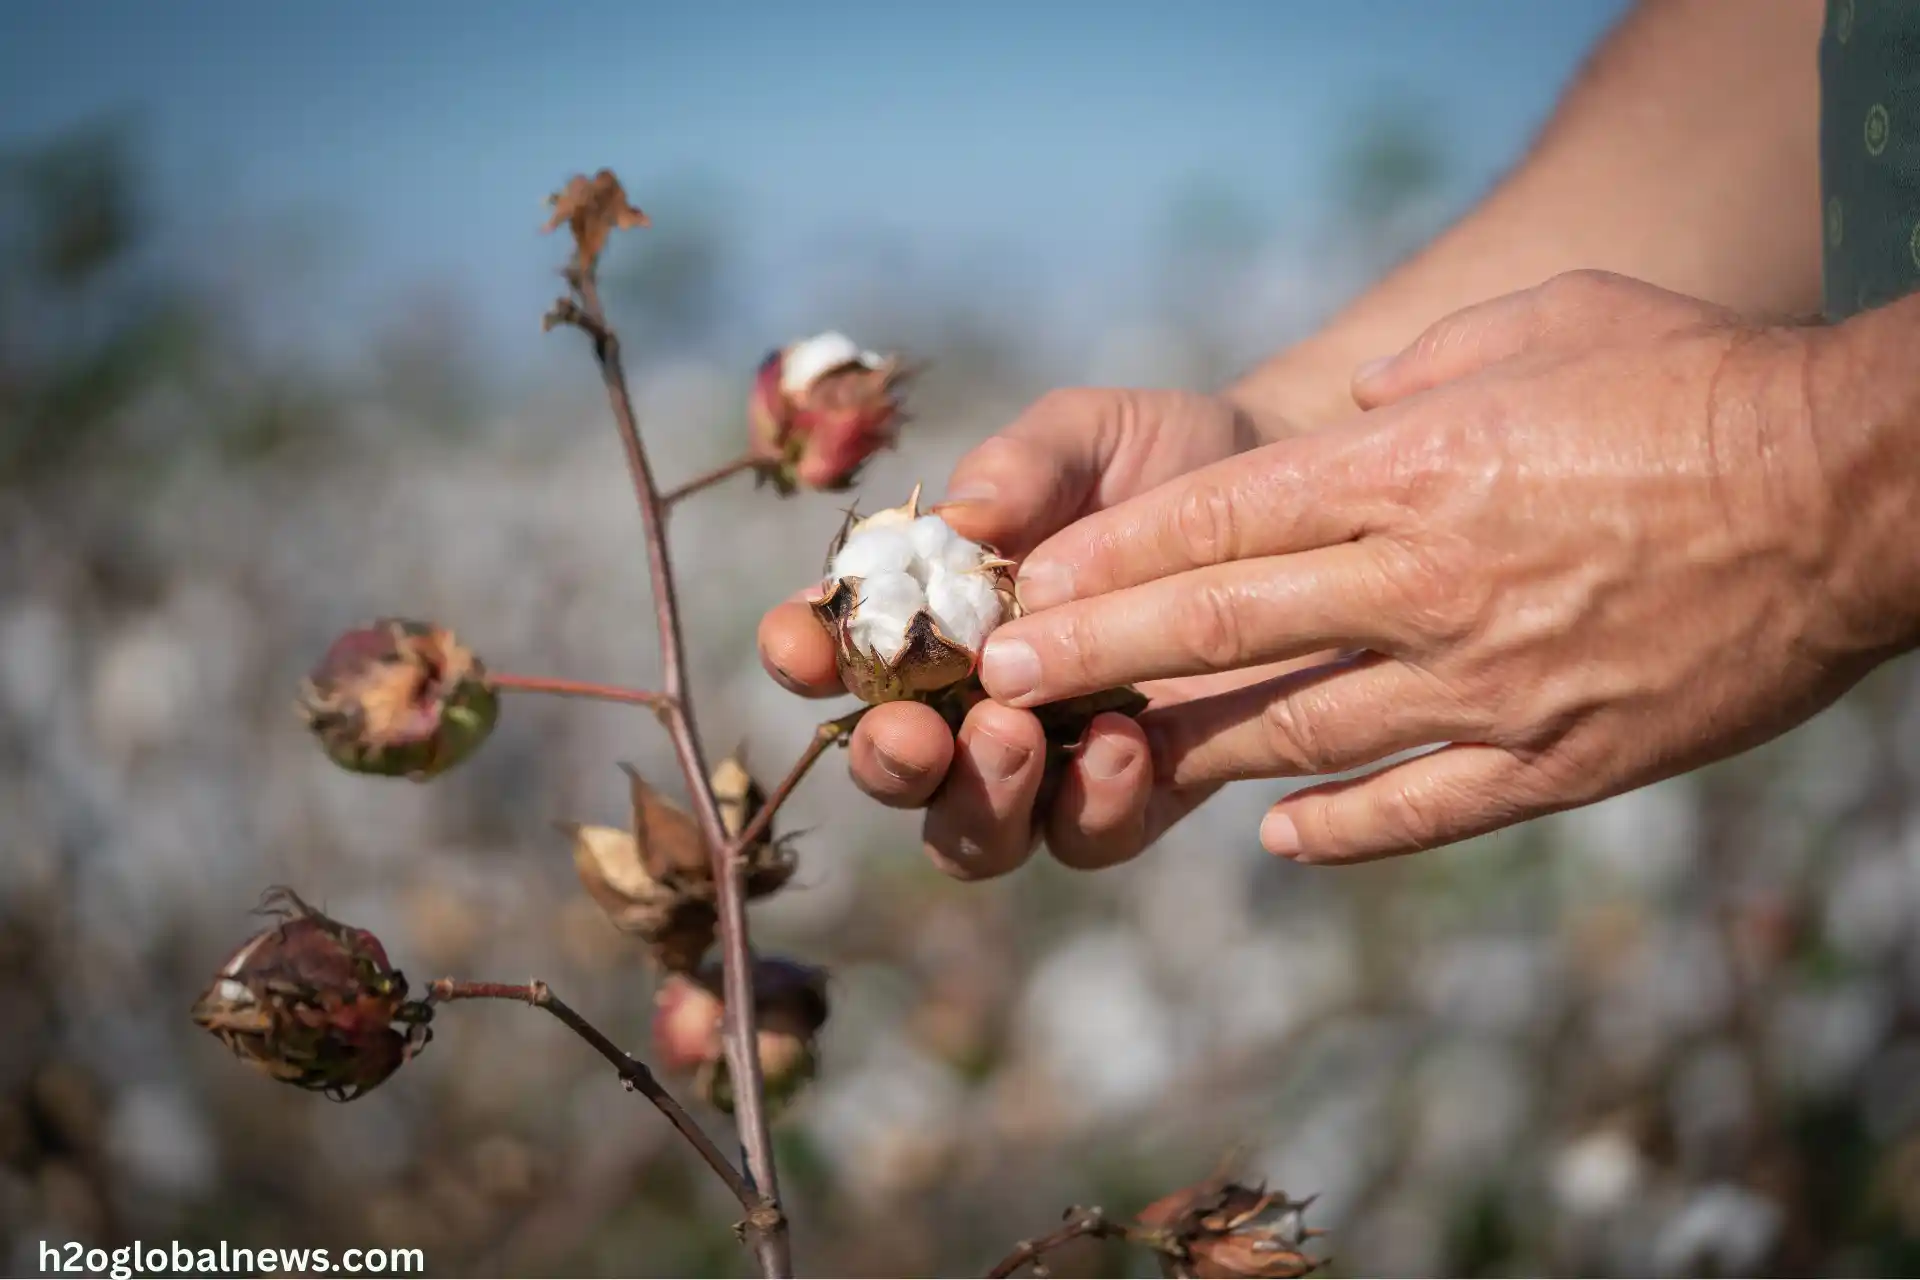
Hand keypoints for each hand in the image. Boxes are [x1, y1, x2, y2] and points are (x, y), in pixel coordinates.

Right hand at [757, 387, 1303, 878]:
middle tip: (917, 731)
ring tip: (1016, 736)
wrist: (1291, 490)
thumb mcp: (1088, 434)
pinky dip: (1091, 806)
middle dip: (887, 762)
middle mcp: (969, 701)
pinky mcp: (1137, 793)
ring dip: (979, 800)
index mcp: (925, 612)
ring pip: (974, 833)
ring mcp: (1049, 761)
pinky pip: (1090, 838)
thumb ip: (1024, 466)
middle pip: (893, 770)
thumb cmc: (1159, 456)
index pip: (835, 650)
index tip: (800, 646)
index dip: (801, 655)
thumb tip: (962, 517)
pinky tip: (1125, 745)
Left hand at [977, 271, 1887, 864]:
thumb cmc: (1701, 382)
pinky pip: (1418, 807)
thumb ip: (1430, 374)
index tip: (1022, 589)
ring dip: (1186, 751)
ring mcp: (1486, 681)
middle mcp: (1425, 580)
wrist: (1855, 490)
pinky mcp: (1555, 759)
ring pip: (1296, 730)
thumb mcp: (1552, 327)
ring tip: (1103, 766)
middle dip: (1095, 656)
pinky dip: (1340, 830)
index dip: (1107, 560)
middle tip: (1000, 687)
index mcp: (1413, 469)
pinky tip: (1278, 842)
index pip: (1216, 520)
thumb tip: (1355, 410)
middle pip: (1219, 627)